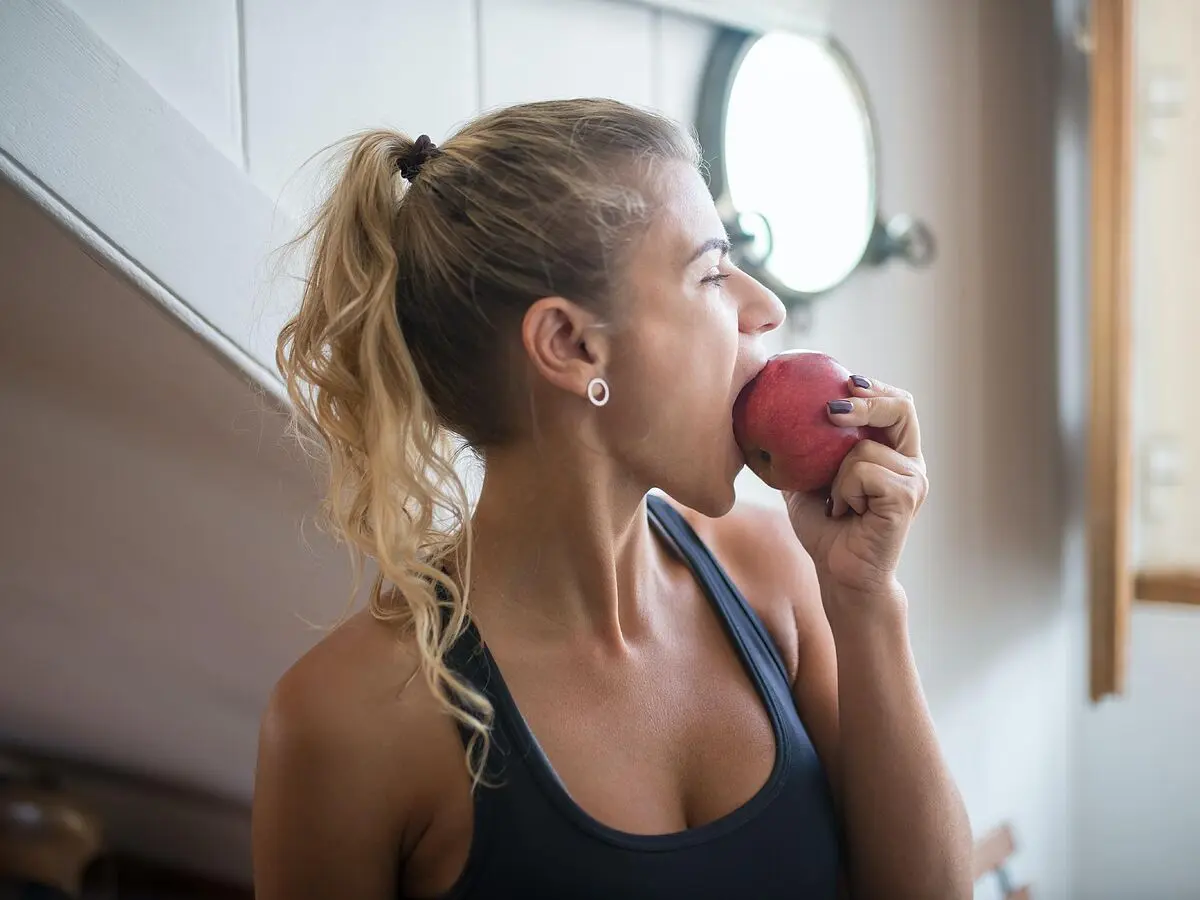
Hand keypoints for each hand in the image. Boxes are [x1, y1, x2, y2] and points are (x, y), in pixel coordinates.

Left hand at [784, 376, 927, 599]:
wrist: (839, 573)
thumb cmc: (825, 528)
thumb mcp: (807, 479)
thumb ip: (803, 447)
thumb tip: (764, 411)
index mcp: (894, 453)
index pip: (896, 404)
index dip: (874, 387)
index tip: (843, 380)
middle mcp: (911, 463)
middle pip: (901, 406)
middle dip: (867, 399)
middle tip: (831, 409)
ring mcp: (914, 479)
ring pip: (864, 448)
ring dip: (835, 475)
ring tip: (838, 505)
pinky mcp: (907, 497)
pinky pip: (862, 471)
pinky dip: (843, 491)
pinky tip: (845, 513)